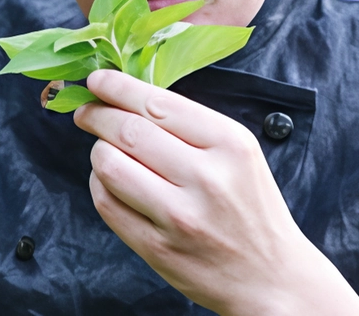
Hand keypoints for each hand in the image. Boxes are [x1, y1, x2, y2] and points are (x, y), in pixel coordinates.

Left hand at [73, 70, 358, 315]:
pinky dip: (100, 185)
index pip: (157, 103)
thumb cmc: (251, 208)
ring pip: (109, 166)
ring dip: (98, 152)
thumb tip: (129, 96)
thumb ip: (189, 124)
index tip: (97, 79)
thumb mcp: (239, 153)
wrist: (272, 277)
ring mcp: (180, 216)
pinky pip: (107, 204)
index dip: (117, 87)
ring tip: (103, 149)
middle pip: (127, 131)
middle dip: (97, 115)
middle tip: (86, 112)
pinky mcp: (159, 249)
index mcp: (230, 143)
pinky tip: (110, 181)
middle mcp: (206, 178)